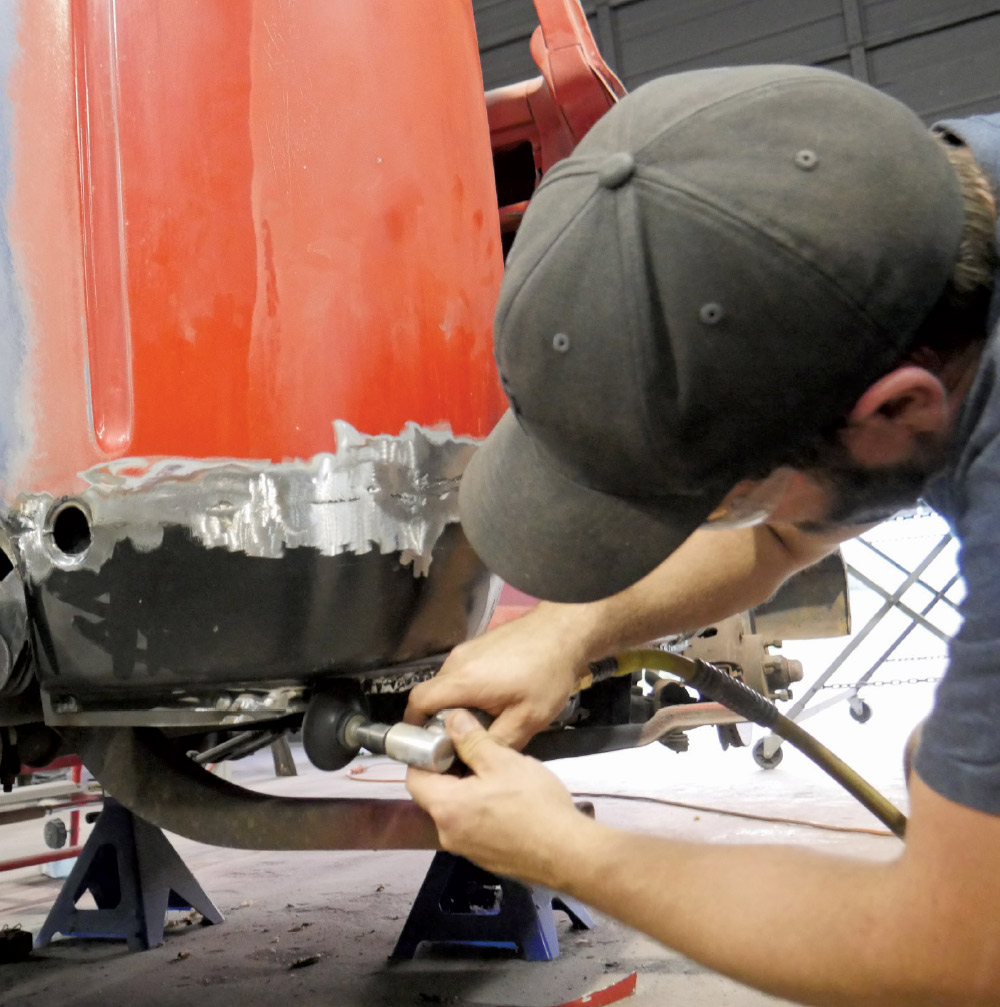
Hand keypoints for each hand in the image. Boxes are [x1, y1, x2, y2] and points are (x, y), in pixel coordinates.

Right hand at [404, 605, 589, 748]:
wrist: (564, 631)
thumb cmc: (547, 674)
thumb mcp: (528, 719)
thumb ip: (496, 742)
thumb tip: (474, 759)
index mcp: (462, 680)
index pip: (418, 702)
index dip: (414, 726)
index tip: (427, 746)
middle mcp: (457, 662)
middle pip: (431, 695)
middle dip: (438, 720)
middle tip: (458, 742)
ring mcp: (467, 650)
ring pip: (447, 684)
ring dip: (456, 705)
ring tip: (480, 723)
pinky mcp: (479, 645)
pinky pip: (461, 673)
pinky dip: (467, 691)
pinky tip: (493, 701)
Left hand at [406, 710, 590, 884]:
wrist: (568, 854)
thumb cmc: (534, 805)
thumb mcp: (503, 761)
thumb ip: (472, 739)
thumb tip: (452, 720)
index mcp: (446, 808)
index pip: (414, 778)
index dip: (425, 756)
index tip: (446, 743)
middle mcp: (448, 834)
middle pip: (435, 796)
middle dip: (450, 771)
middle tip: (476, 753)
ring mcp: (467, 850)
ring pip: (456, 811)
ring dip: (469, 791)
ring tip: (497, 774)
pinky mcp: (487, 859)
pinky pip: (474, 828)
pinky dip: (482, 810)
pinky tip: (510, 801)